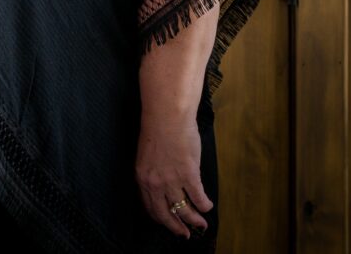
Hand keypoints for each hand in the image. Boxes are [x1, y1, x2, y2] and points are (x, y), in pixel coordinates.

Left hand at [135, 112, 211, 237]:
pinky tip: (208, 206)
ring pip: (183, 209)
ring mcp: (171, 180)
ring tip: (201, 224)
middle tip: (185, 235)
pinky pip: (198, 197)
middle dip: (176, 227)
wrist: (167, 115)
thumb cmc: (158, 130)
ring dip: (194, 220)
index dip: (161, 218)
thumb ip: (156, 173)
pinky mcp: (188, 174)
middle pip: (164, 214)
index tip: (168, 224)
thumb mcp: (149, 156)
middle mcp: (154, 182)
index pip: (150, 206)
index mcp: (142, 177)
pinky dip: (204, 204)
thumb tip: (168, 186)